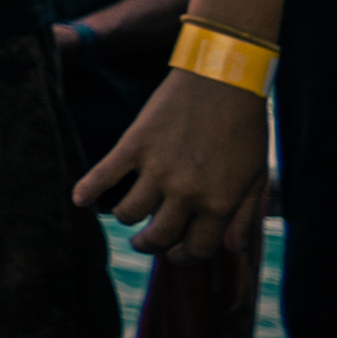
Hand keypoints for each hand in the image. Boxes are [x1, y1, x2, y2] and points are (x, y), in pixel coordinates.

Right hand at [75, 69, 271, 259]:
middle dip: (150, 244)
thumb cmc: (245, 128)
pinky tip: (80, 201)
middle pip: (159, 236)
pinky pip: (103, 176)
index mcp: (219, 203)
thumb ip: (245, 216)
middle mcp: (186, 193)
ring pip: (130, 212)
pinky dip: (87, 190)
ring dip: (127, 220)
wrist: (222, 81)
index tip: (177, 254)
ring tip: (128, 217)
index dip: (185, 256)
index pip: (196, 248)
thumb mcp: (257, 176)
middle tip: (145, 241)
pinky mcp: (133, 146)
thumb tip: (231, 249)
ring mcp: (157, 170)